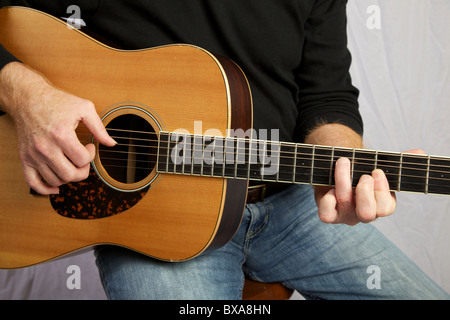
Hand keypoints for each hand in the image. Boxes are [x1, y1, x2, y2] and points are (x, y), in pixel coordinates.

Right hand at [0, 62, 115, 194]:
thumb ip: (99, 127)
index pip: (83, 160)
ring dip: (68, 177)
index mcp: (61, 135)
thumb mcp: (83, 108)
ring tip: (71, 164)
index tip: (89, 147)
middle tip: (83, 159)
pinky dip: (45, 189)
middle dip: (83, 170)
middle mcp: (45, 147)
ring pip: (56, 180)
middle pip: (70, 175)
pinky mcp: (25, 158)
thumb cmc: (57, 102)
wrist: (28, 98)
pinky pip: (33, 182)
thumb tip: (112, 144)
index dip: (91, 155)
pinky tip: (56, 186)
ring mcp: (34, 155)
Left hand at [314, 149, 425, 224]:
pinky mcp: (329, 214)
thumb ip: (398, 161)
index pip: (386, 208)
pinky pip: (326, 214)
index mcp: (381, 205)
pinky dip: (327, 199)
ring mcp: (346, 216)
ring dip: (343, 180)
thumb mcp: (378, 164)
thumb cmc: (360, 170)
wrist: (336, 171)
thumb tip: (419, 153)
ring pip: (345, 205)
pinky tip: (329, 186)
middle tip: (363, 175)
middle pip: (367, 214)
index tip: (376, 171)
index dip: (381, 190)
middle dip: (365, 191)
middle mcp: (364, 214)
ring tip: (343, 162)